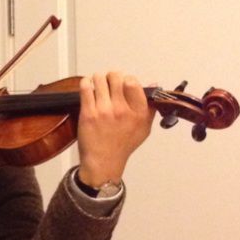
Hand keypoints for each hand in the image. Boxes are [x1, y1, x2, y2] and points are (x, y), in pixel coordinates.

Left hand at [77, 72, 154, 186]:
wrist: (104, 161)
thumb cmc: (122, 145)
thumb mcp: (144, 128)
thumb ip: (150, 106)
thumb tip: (154, 85)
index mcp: (139, 112)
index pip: (133, 82)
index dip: (126, 79)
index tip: (123, 83)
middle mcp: (123, 110)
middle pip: (115, 77)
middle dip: (110, 77)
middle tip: (108, 83)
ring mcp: (104, 111)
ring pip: (99, 79)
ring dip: (97, 79)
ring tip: (97, 85)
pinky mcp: (88, 113)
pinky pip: (85, 88)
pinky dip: (85, 83)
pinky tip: (87, 87)